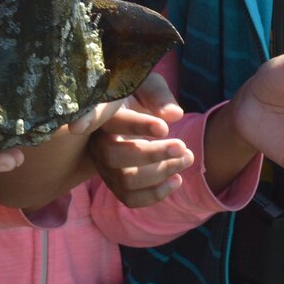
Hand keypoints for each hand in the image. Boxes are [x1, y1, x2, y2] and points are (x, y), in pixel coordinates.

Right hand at [90, 72, 193, 207]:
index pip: (108, 118)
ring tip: (187, 157)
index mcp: (103, 112)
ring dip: (161, 173)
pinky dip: (156, 194)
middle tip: (182, 146)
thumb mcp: (145, 85)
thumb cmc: (136, 96)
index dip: (132, 126)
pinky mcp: (114, 182)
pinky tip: (177, 179)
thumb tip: (173, 115)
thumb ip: (158, 95)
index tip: (164, 128)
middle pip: (114, 155)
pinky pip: (130, 198)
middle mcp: (97, 141)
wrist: (123, 115)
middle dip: (153, 155)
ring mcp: (103, 165)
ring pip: (125, 179)